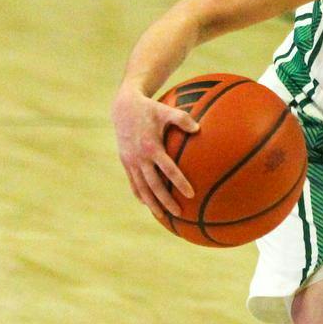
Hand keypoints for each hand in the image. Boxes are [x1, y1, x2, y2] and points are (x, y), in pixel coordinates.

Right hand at [111, 83, 197, 220]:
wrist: (123, 107)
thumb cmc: (150, 108)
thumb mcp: (166, 110)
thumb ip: (182, 119)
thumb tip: (199, 129)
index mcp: (152, 147)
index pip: (168, 170)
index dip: (179, 182)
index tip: (191, 194)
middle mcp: (140, 157)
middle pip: (154, 185)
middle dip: (165, 201)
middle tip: (179, 213)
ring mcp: (131, 161)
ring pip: (141, 187)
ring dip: (151, 203)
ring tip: (162, 216)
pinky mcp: (125, 162)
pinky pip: (132, 182)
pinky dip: (139, 194)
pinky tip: (146, 203)